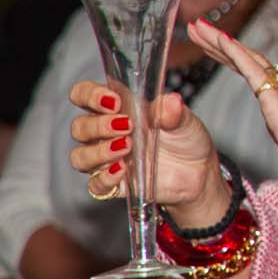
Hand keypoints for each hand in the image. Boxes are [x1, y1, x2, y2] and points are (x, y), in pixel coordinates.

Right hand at [68, 83, 220, 212]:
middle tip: (126, 125)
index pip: (83, 94)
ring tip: (126, 146)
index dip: (89, 95)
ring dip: (99, 151)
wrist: (197, 171)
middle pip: (79, 127)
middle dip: (98, 125)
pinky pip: (95, 184)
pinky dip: (105, 177)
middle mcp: (105, 133)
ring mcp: (106, 159)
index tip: (113, 101)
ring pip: (80, 156)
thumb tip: (171, 101)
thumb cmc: (184, 139)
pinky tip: (122, 170)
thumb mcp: (184, 120)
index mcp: (117, 109)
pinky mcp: (112, 183)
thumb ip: (173, 111)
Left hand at [188, 19, 277, 223]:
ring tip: (201, 29)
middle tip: (198, 28)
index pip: (255, 77)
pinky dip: (237, 54)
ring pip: (250, 62)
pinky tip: (222, 41)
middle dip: (221, 45)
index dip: (232, 59)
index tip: (210, 46)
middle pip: (250, 63)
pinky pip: (255, 74)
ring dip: (224, 43)